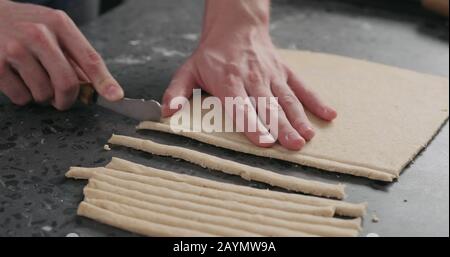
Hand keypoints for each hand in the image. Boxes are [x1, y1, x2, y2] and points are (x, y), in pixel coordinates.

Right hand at [0, 1, 122, 109]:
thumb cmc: (25, 26)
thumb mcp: (53, 29)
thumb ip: (74, 56)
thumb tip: (98, 87)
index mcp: (59, 24)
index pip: (89, 58)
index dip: (104, 82)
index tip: (116, 97)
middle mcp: (39, 34)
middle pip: (67, 83)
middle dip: (68, 99)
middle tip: (62, 100)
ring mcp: (16, 49)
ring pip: (43, 94)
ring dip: (42, 96)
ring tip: (33, 79)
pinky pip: (22, 98)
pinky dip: (23, 96)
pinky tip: (17, 78)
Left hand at [162, 0, 336, 149]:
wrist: (236, 26)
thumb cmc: (212, 55)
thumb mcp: (188, 70)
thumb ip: (177, 91)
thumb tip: (168, 112)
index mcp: (228, 80)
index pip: (240, 104)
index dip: (252, 123)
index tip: (263, 140)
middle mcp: (252, 78)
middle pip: (267, 105)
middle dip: (281, 126)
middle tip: (293, 145)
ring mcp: (271, 75)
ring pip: (286, 98)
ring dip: (298, 118)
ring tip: (307, 136)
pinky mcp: (284, 71)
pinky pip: (302, 86)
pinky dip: (316, 100)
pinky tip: (329, 114)